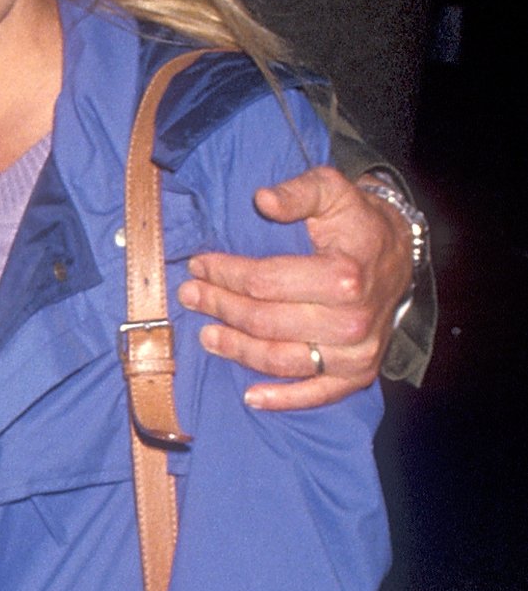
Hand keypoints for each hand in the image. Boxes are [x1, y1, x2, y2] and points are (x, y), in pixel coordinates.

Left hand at [178, 165, 412, 410]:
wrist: (399, 256)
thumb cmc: (357, 223)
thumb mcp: (333, 191)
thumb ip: (299, 192)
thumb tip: (262, 199)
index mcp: (344, 275)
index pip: (264, 282)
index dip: (225, 274)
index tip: (198, 265)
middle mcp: (351, 320)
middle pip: (265, 321)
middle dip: (220, 307)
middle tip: (191, 296)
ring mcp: (356, 352)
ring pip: (279, 359)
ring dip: (237, 350)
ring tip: (207, 335)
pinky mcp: (359, 374)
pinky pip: (316, 394)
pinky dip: (283, 400)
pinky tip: (251, 397)